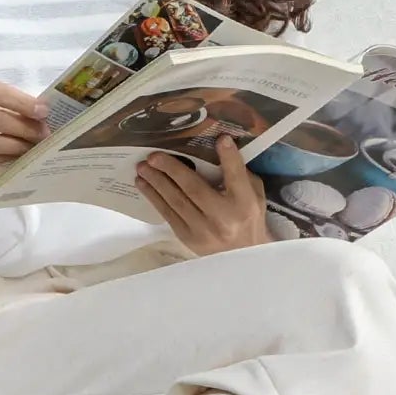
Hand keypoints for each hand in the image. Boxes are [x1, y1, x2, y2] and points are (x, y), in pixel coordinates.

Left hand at [135, 136, 270, 254]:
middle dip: (172, 169)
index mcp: (244, 204)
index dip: (228, 158)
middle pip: (194, 189)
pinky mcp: (188, 238)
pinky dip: (154, 197)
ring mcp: (203, 230)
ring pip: (176, 201)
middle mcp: (223, 218)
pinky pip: (167, 214)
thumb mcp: (253, 195)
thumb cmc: (247, 218)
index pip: (236, 177)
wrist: (242, 255)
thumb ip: (239, 174)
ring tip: (142, 167)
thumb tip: (220, 147)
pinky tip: (144, 184)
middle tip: (154, 155)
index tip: (220, 139)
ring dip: (156, 182)